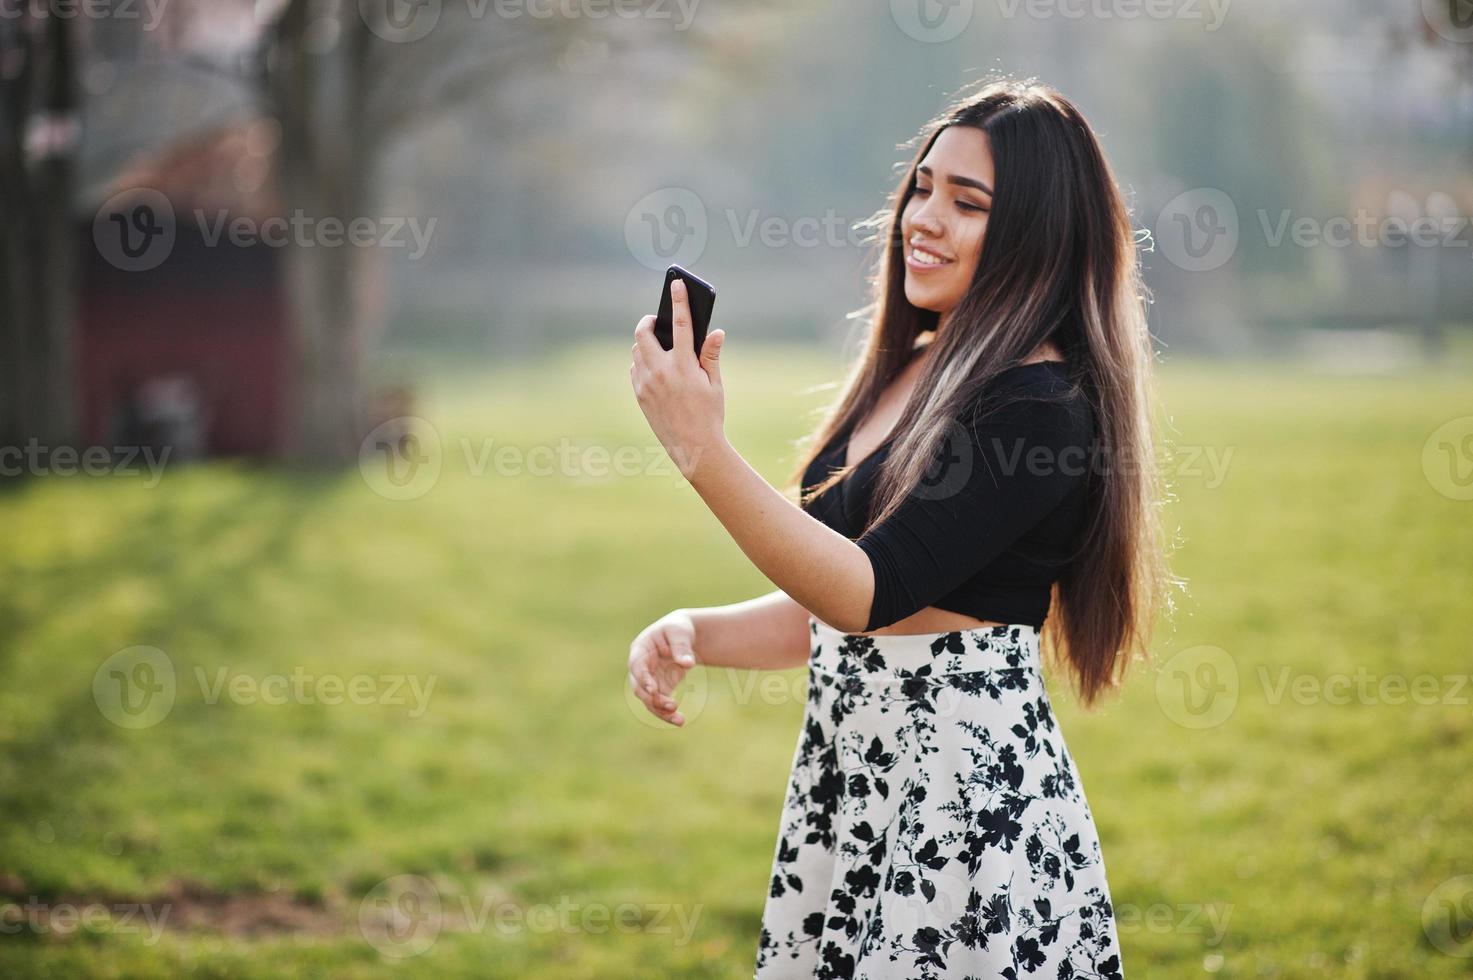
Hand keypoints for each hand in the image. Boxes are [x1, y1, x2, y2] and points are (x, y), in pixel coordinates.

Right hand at [627, 610, 698, 726]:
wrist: (682, 636)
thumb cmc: (677, 630)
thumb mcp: (680, 632)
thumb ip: (682, 647)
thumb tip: (688, 663)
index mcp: (640, 648)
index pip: (636, 665)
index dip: (643, 678)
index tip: (653, 690)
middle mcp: (640, 667)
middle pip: (639, 687)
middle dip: (653, 698)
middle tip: (671, 705)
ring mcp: (648, 680)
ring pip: (648, 700)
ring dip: (661, 711)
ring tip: (679, 719)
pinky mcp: (658, 689)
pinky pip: (659, 705)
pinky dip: (668, 714)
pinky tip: (680, 721)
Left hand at [630, 278, 726, 480]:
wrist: (693, 447)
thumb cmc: (709, 413)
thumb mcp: (715, 383)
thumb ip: (710, 354)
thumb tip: (715, 331)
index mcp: (683, 366)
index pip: (681, 324)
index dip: (679, 301)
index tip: (677, 283)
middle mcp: (660, 371)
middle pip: (644, 333)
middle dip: (649, 322)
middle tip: (658, 320)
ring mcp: (646, 383)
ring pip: (637, 350)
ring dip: (646, 343)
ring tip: (660, 344)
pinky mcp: (639, 394)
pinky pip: (635, 369)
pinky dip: (642, 362)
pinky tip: (655, 366)